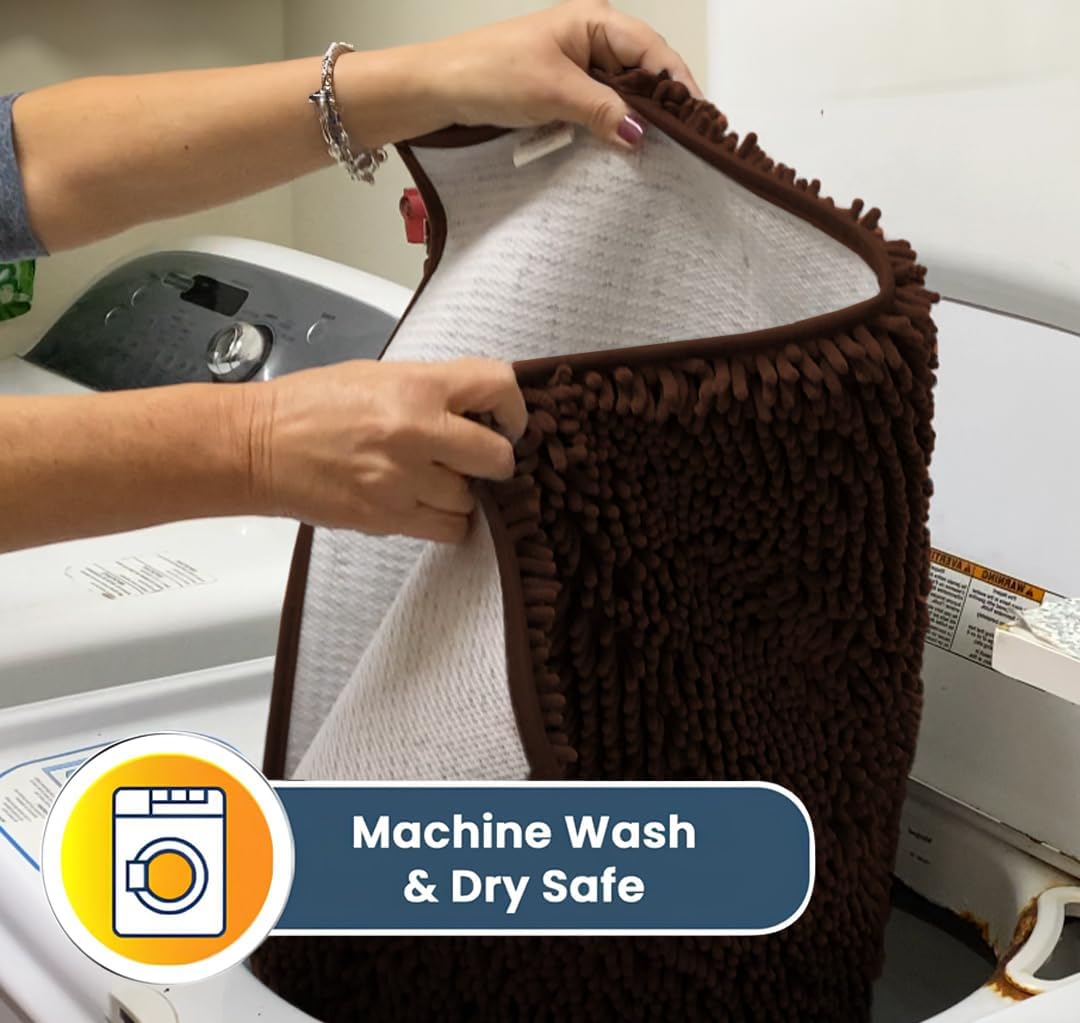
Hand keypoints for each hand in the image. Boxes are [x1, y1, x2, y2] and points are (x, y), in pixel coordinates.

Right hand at [246, 358, 526, 542]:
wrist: (258, 446)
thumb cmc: (312, 406)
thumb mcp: (378, 376)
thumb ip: (432, 390)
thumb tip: (478, 411)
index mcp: (417, 386)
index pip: (498, 386)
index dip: (515, 408)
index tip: (508, 422)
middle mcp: (418, 432)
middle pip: (497, 457)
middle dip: (494, 460)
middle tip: (477, 460)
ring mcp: (404, 480)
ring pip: (472, 500)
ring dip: (463, 493)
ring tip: (435, 481)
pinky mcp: (389, 518)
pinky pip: (448, 529)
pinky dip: (446, 520)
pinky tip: (426, 505)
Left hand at [418, 0, 702, 148]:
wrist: (439, 88)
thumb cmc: (487, 72)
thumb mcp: (553, 92)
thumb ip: (601, 111)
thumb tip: (642, 133)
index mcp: (593, 20)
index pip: (653, 51)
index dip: (680, 85)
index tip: (701, 120)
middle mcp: (591, 38)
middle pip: (645, 72)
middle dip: (665, 106)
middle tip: (690, 143)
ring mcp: (578, 65)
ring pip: (624, 94)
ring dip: (639, 120)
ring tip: (666, 150)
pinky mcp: (565, 91)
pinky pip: (602, 109)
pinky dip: (613, 128)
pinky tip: (626, 148)